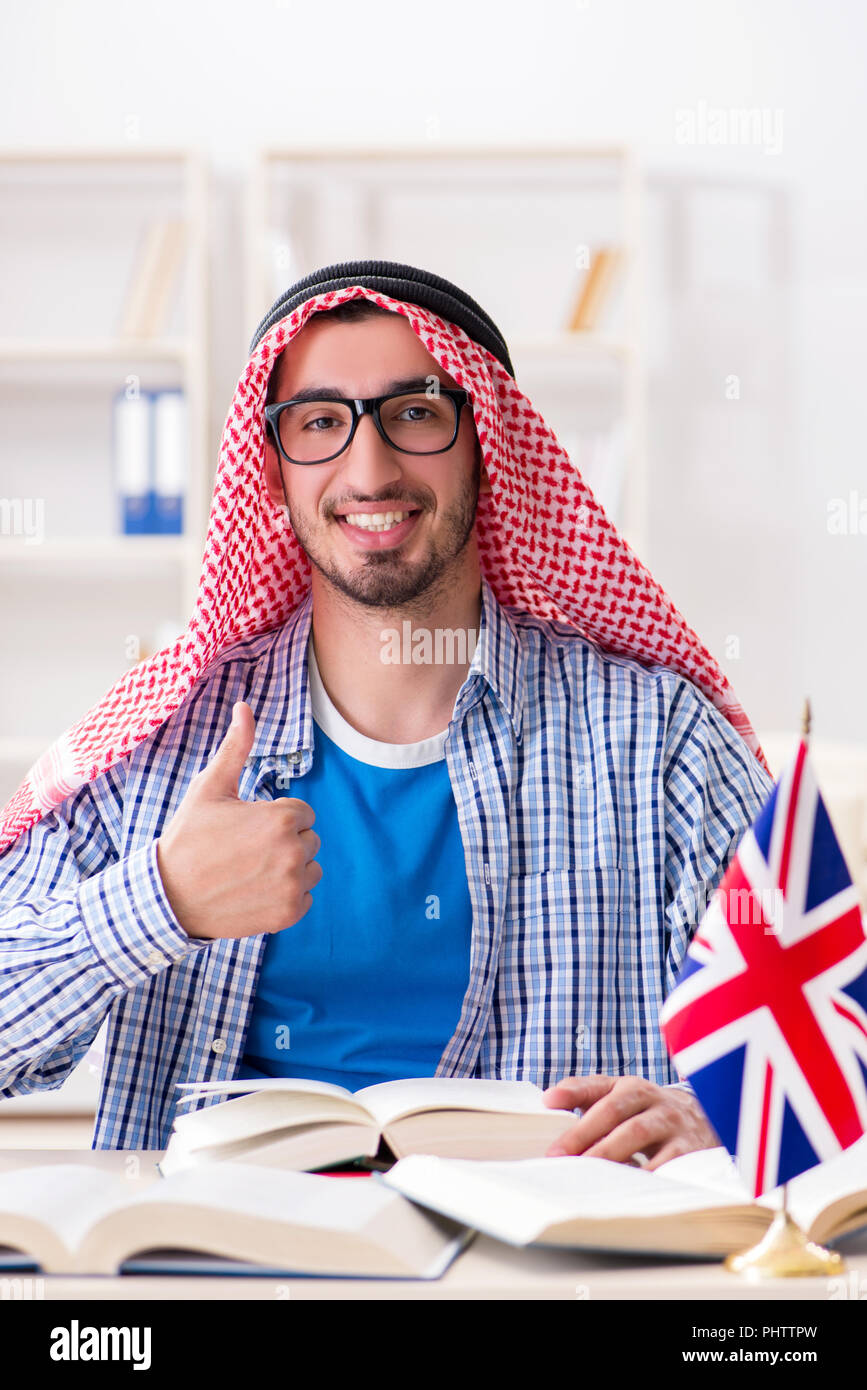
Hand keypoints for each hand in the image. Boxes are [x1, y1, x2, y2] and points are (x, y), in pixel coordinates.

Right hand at [156, 701, 322, 939]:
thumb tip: (244, 707)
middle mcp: (295, 852)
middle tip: (245, 851)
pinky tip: (255, 892)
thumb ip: (236, 747)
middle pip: (309, 839)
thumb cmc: (188, 838)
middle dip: (284, 842)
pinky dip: (287, 896)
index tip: (246, 829)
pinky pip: (306, 897)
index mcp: (283, 818)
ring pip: (311, 868)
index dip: (274, 818)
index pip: (302, 813)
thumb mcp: (209, 787)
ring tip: (251, 871)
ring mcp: (294, 886)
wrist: (169, 898)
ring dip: (290, 869)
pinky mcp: (290, 914)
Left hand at [541, 1074, 719, 1168]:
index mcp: (631, 1087)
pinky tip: (624, 1185)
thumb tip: (549, 1099)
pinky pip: (665, 1162)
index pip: (599, 1089)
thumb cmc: (650, 1112)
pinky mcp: (690, 1150)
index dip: (573, 1094)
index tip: (548, 1103)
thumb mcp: (622, 1096)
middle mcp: (652, 1100)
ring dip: (609, 1153)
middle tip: (559, 1156)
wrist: (707, 1121)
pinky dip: (644, 1173)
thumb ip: (586, 1093)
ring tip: (585, 1171)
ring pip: (637, 1133)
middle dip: (584, 1134)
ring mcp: (672, 1124)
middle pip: (614, 1113)